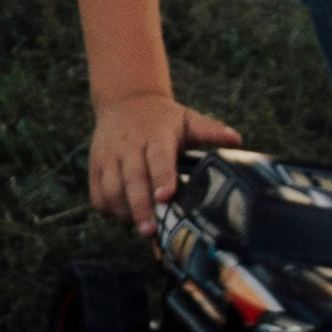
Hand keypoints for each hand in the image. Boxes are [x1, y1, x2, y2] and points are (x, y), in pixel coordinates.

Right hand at [88, 89, 241, 235]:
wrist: (125, 100)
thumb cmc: (163, 118)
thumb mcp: (188, 119)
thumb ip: (211, 131)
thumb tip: (236, 140)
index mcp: (156, 135)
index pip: (158, 158)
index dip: (161, 177)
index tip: (166, 196)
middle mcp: (129, 145)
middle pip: (132, 179)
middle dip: (140, 206)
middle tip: (150, 231)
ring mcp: (109, 155)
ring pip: (111, 187)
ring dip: (124, 210)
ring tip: (140, 227)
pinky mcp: (95, 163)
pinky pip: (96, 191)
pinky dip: (107, 208)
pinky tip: (122, 216)